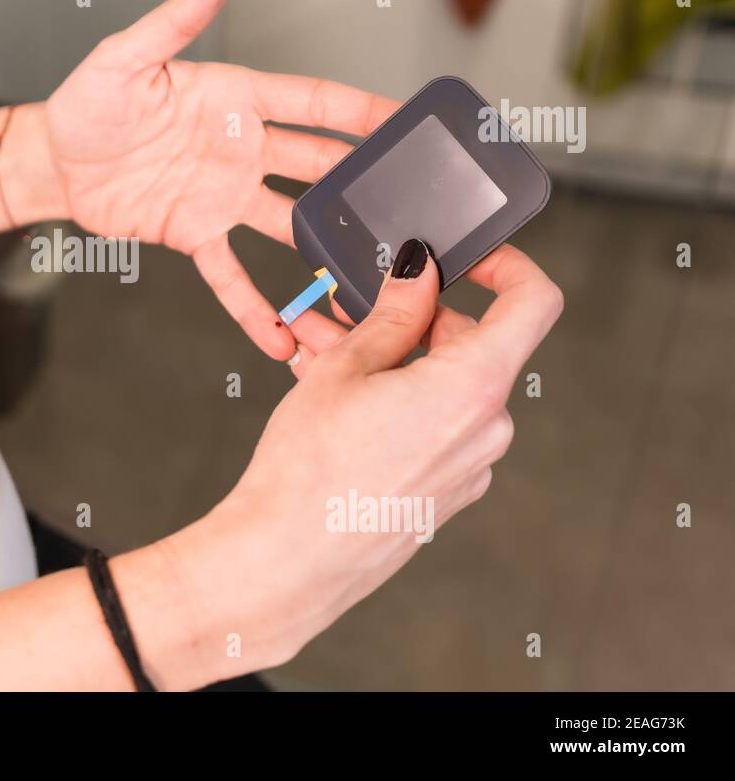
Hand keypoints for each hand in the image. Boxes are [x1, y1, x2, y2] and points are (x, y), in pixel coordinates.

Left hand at [45, 0, 398, 361]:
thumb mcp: (127, 57)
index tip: (412, 119)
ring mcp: (224, 196)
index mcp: (235, 99)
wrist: (54, 162)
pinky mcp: (196, 235)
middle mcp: (241, 148)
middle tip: (416, 201)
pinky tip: (282, 338)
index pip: (313, 102)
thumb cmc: (88, 102)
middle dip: (364, 182)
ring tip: (368, 280)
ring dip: (326, 250)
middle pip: (317, 165)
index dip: (363, 110)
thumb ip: (178, 17)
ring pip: (288, 225)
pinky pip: (233, 276)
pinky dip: (256, 307)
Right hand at [158, 241, 562, 678]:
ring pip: (439, 387)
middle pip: (469, 345)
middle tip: (343, 307)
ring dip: (386, 361)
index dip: (505, 265)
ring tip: (316, 351)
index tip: (464, 257)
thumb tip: (420, 273)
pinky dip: (390, 402)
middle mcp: (486, 429)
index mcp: (474, 387)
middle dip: (406, 319)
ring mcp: (468, 467)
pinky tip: (332, 399)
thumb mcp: (345, 368)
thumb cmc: (310, 470)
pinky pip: (428, 426)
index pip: (532, 303)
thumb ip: (393, 312)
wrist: (286, 560)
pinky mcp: (442, 493)